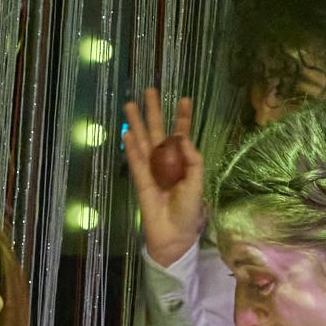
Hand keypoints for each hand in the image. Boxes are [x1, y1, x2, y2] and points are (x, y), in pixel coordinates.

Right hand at [124, 88, 205, 266]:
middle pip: (157, 131)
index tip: (184, 99)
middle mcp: (165, 161)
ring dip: (136, 123)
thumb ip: (192, 159)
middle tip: (149, 90)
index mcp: (182, 161)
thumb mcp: (197, 184)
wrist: (174, 235)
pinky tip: (127, 132)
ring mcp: (151, 170)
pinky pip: (135, 161)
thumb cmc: (189, 212)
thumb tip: (181, 136)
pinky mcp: (140, 181)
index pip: (181, 134)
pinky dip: (130, 147)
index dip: (182, 117)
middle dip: (153, 111)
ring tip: (129, 104)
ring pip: (142, 141)